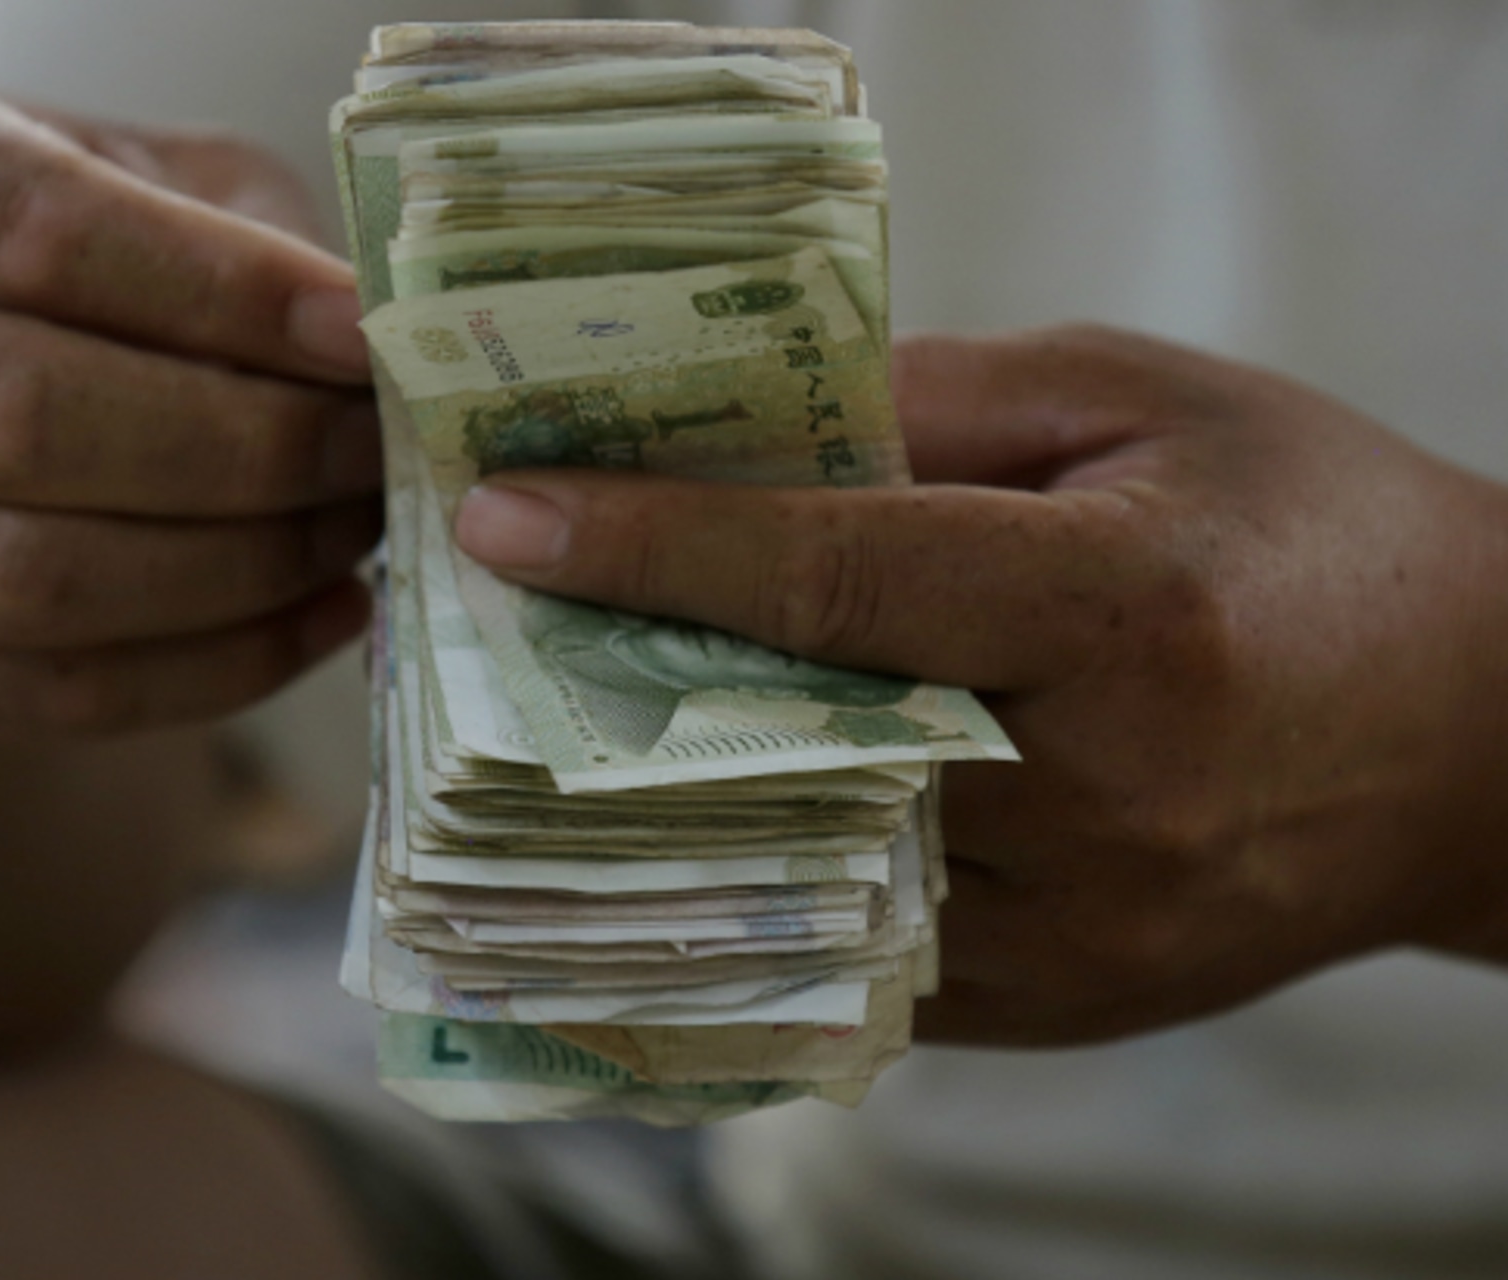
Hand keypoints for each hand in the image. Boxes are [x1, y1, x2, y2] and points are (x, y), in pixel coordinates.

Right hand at [0, 89, 380, 739]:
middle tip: (376, 452)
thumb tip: (374, 358)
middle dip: (249, 449)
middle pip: (26, 420)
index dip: (223, 294)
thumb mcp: (160, 188)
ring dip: (241, 568)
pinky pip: (59, 691)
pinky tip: (326, 614)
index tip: (364, 338)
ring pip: (38, 579)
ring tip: (356, 532)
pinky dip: (224, 667)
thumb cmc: (83, 267)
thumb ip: (251, 245)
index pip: (42, 233)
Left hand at [453, 325, 1507, 1044]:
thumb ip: (937, 410)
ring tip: (566, 706)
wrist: (1479, 739)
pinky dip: (767, 875)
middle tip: (493, 616)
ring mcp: (1076, 932)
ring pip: (806, 864)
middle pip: (788, 737)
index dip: (654, 544)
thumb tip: (741, 437)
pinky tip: (696, 809)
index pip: (840, 581)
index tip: (505, 516)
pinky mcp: (1060, 1007)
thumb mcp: (1145, 403)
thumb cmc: (1316, 535)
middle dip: (622, 675)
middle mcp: (1096, 798)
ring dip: (672, 787)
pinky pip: (859, 949)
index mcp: (1125, 618)